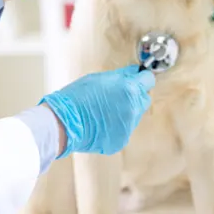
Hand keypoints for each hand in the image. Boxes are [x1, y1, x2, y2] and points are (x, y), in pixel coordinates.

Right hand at [40, 65, 155, 156]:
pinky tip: (102, 122)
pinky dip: (117, 125)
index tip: (138, 79)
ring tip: (105, 109)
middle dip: (135, 95)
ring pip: (135, 115)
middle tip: (117, 94)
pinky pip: (125, 129)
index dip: (142, 78)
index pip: (148, 80)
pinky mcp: (121, 141)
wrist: (64, 122)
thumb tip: (135, 72)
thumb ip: (122, 75)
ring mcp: (128, 127)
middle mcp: (133, 109)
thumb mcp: (100, 78)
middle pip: (144, 99)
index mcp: (129, 90)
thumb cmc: (78, 96)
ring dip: (126, 111)